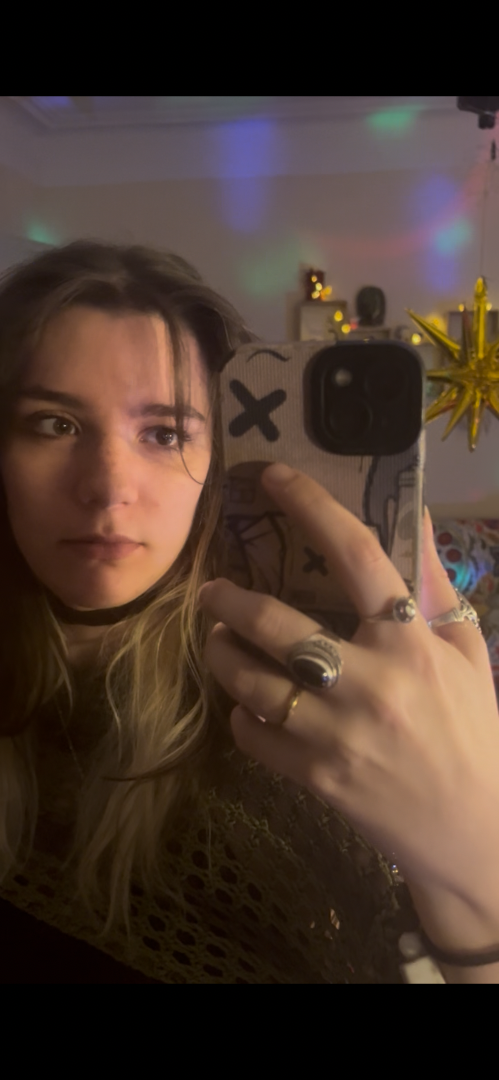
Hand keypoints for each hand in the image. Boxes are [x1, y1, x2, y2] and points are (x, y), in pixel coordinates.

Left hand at [199, 464, 498, 950]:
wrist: (474, 831)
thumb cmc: (472, 732)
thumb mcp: (468, 653)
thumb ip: (433, 585)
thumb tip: (415, 513)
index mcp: (412, 644)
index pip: (356, 556)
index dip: (310, 506)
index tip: (272, 477)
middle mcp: (371, 683)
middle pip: (277, 625)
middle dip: (231, 600)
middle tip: (212, 591)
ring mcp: (338, 735)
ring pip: (252, 682)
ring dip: (224, 655)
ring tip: (220, 641)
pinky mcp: (316, 777)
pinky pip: (254, 736)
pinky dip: (242, 716)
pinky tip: (248, 705)